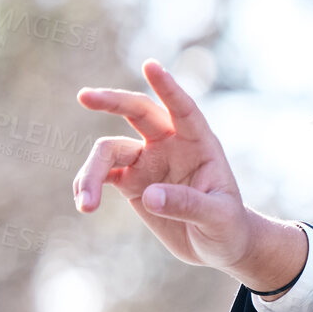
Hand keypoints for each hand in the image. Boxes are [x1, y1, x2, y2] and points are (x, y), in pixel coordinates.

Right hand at [73, 59, 297, 288]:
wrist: (219, 246)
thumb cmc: (228, 227)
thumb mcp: (218, 218)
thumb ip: (189, 204)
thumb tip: (150, 195)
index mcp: (199, 144)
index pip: (183, 110)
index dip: (168, 88)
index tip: (150, 65)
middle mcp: (170, 145)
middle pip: (137, 112)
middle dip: (111, 102)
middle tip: (84, 97)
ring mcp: (147, 161)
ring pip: (109, 150)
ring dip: (91, 173)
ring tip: (86, 204)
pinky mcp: (131, 182)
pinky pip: (102, 175)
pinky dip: (88, 185)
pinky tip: (84, 203)